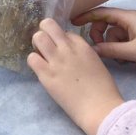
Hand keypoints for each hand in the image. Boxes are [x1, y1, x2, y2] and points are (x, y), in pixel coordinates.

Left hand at [28, 18, 124, 134]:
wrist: (100, 109)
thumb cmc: (103, 90)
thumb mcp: (96, 63)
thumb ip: (82, 54)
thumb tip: (69, 53)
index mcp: (82, 46)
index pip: (65, 32)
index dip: (62, 40)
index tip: (63, 51)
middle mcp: (68, 49)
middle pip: (48, 25)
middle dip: (44, 32)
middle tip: (45, 46)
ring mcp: (56, 61)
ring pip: (37, 37)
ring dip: (37, 45)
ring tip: (41, 56)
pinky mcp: (46, 75)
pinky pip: (31, 58)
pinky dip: (34, 61)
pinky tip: (40, 69)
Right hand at [73, 7, 135, 74]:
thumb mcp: (133, 52)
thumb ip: (110, 50)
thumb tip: (91, 49)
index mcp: (129, 17)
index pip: (102, 12)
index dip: (86, 16)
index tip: (72, 22)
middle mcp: (132, 20)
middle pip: (107, 23)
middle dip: (100, 35)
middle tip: (99, 49)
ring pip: (115, 34)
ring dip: (112, 45)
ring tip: (119, 59)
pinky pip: (124, 41)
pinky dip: (121, 49)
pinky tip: (127, 60)